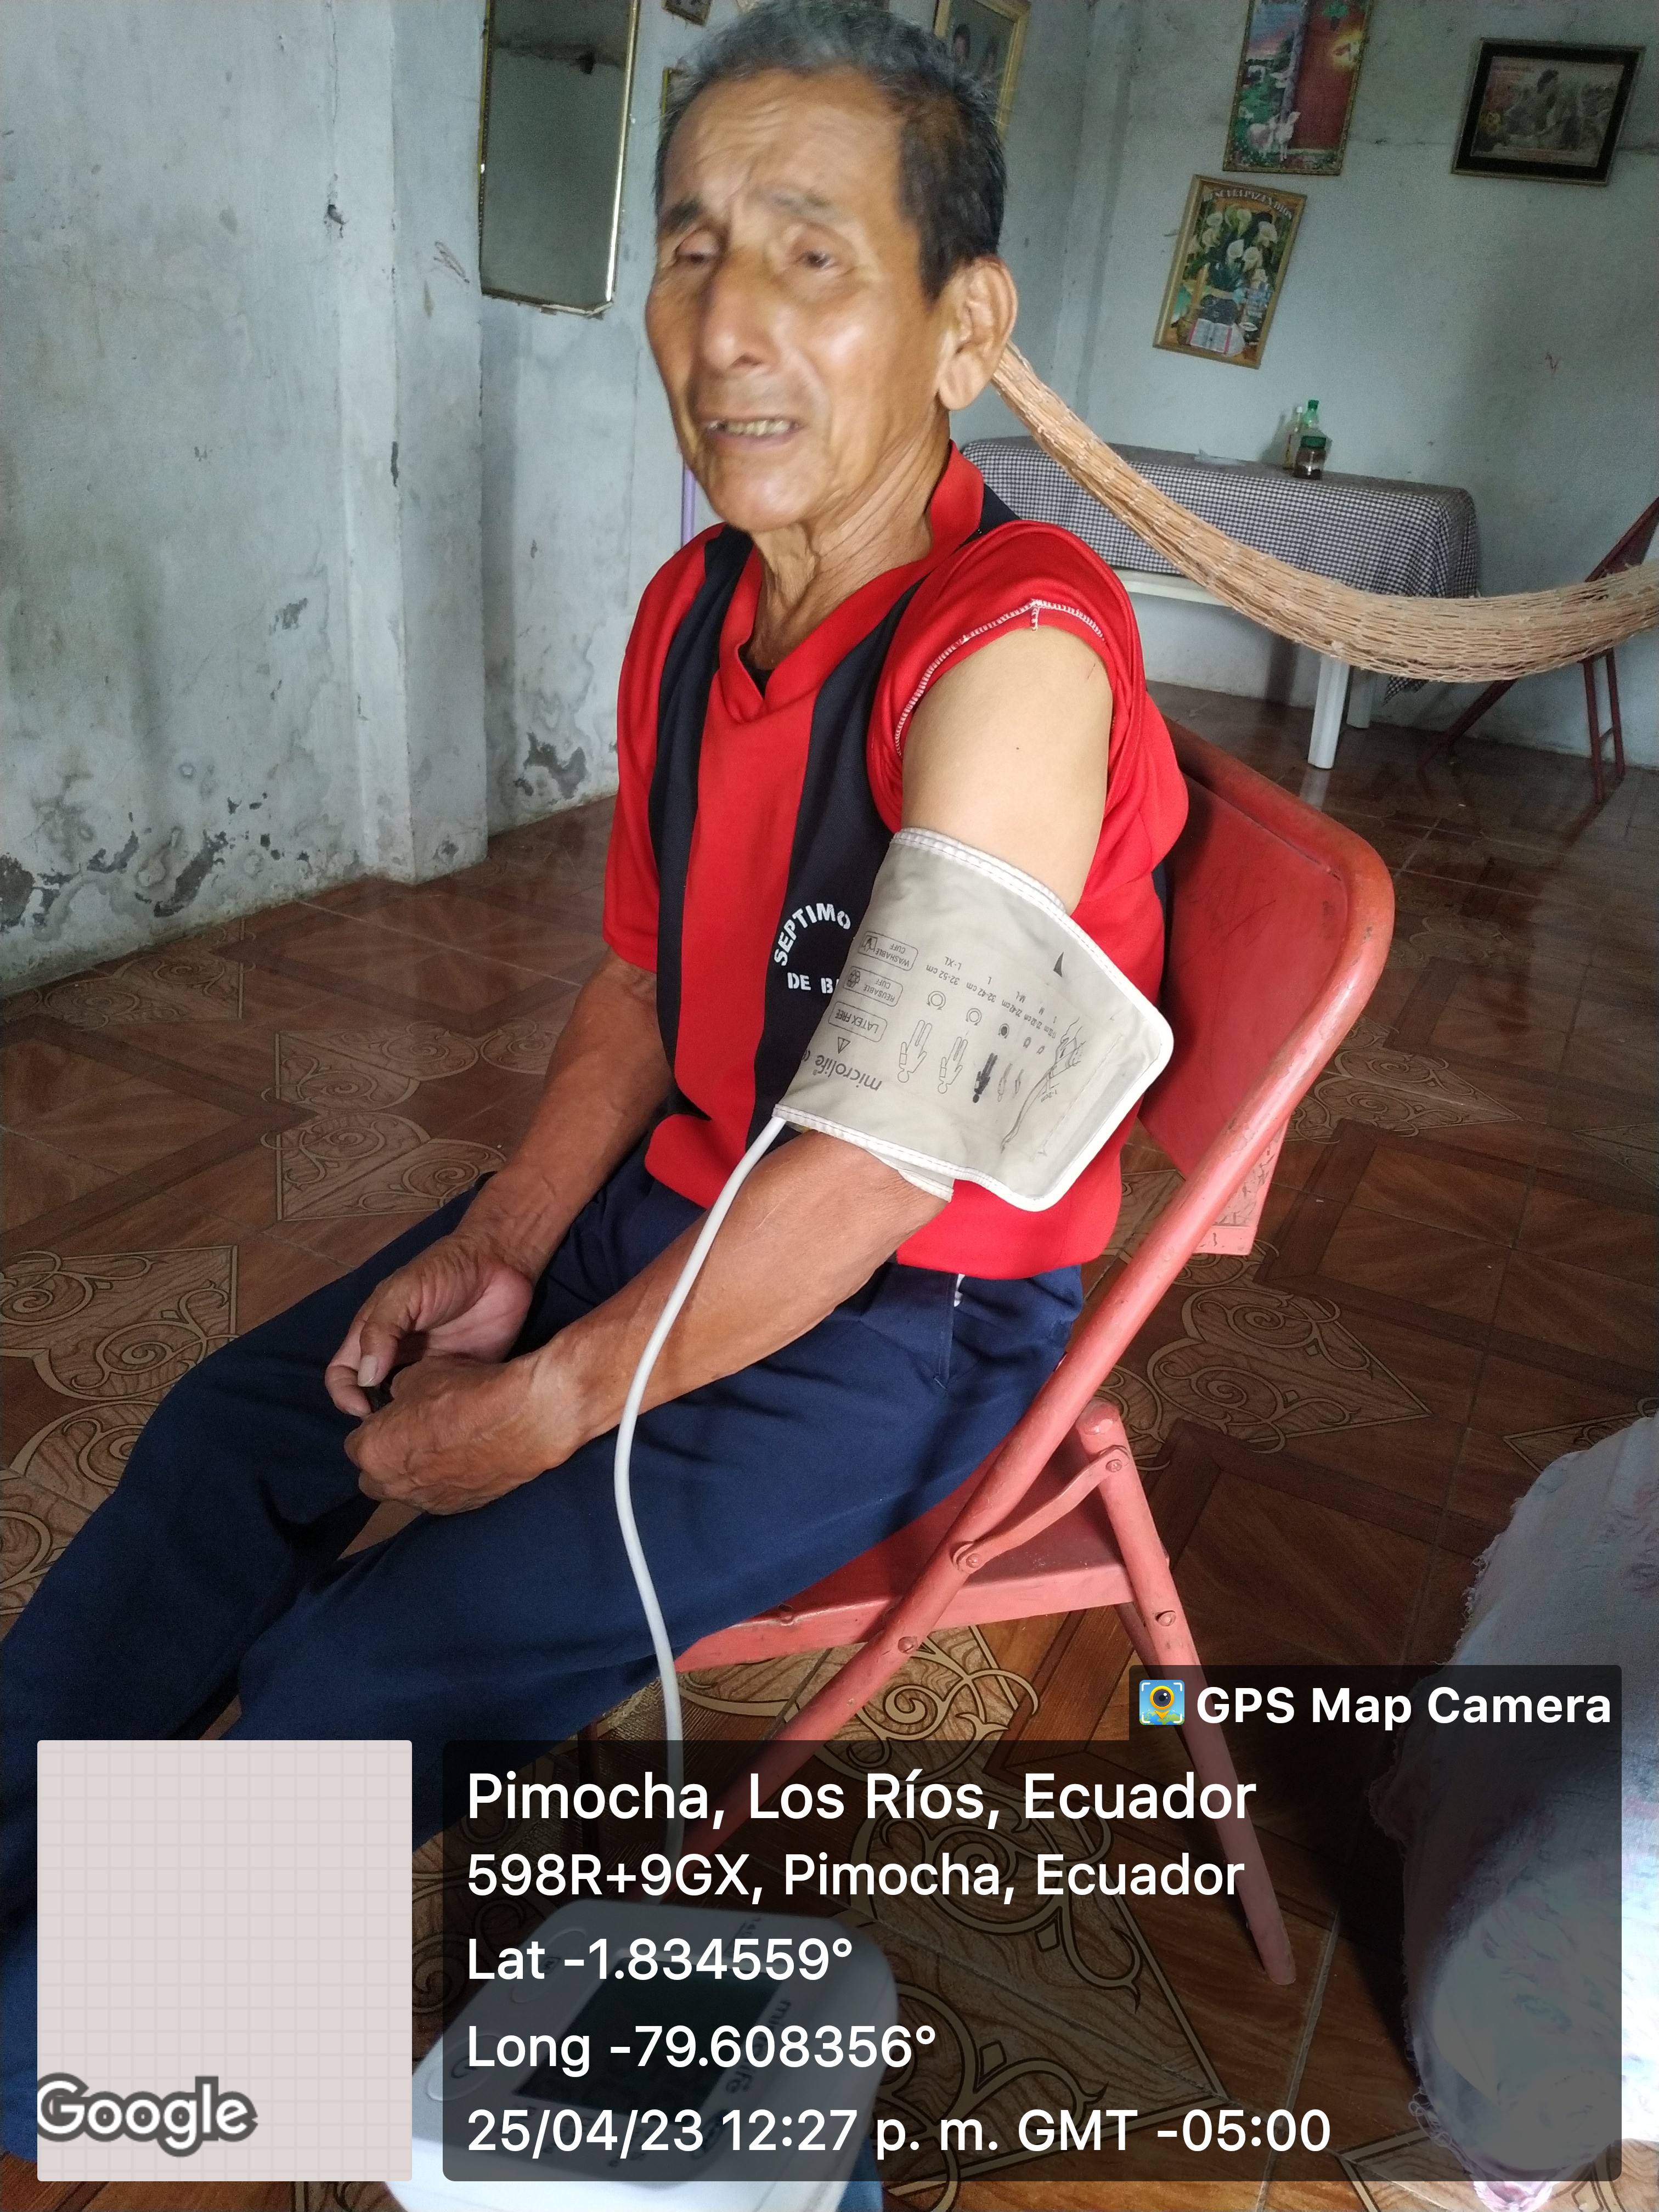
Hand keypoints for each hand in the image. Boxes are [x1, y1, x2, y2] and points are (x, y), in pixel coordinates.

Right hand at [325, 1233, 536, 1417]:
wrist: (502, 1262)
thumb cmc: (446, 1270)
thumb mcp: (405, 1292)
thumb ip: (382, 1329)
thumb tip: (365, 1377)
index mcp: (375, 1334)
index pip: (343, 1373)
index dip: (344, 1394)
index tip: (362, 1412)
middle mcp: (399, 1356)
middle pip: (372, 1396)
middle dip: (375, 1418)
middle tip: (395, 1431)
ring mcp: (430, 1368)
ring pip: (408, 1407)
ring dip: (409, 1422)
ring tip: (420, 1433)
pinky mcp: (461, 1376)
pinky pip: (445, 1405)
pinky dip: (443, 1419)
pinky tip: (450, 1423)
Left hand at [344, 1353, 566, 1513]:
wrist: (520, 1418)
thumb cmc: (465, 1391)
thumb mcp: (419, 1374)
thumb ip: (396, 1392)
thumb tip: (398, 1398)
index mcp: (372, 1451)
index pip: (355, 1443)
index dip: (373, 1426)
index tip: (390, 1415)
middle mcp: (392, 1485)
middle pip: (373, 1476)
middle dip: (385, 1457)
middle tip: (409, 1432)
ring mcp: (426, 1501)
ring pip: (407, 1489)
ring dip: (414, 1472)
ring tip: (442, 1444)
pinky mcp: (458, 1508)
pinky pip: (439, 1495)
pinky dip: (444, 1480)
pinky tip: (464, 1456)